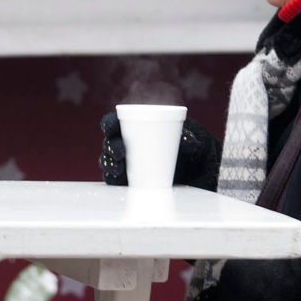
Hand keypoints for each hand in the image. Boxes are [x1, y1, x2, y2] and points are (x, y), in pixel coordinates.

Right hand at [98, 112, 220, 188]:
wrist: (175, 163)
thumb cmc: (171, 142)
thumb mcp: (178, 138)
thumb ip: (184, 138)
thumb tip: (192, 143)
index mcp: (127, 126)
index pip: (112, 122)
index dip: (108, 124)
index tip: (111, 127)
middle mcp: (120, 142)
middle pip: (108, 142)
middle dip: (111, 146)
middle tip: (120, 151)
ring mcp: (120, 160)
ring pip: (108, 160)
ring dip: (110, 163)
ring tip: (119, 168)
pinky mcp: (123, 176)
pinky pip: (112, 178)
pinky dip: (112, 178)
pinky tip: (116, 178)